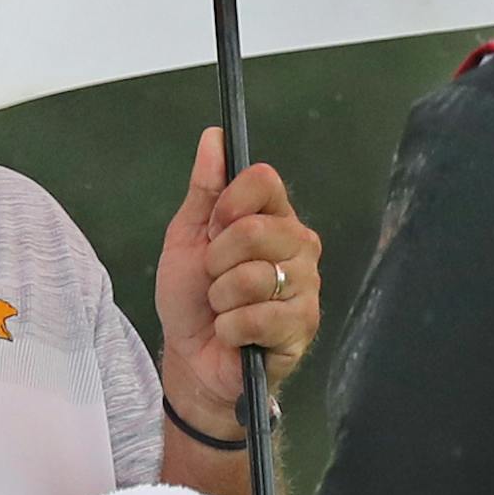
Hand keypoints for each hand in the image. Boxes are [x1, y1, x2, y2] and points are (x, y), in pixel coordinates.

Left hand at [155, 128, 321, 429]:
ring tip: (223, 309)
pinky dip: (231, 328)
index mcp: (273, 217)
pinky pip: (259, 317)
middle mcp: (299, 245)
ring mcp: (306, 286)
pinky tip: (233, 334)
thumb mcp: (188, 237)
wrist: (191, 357)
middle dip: (218, 260)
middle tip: (213, 279)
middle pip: (257, 229)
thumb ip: (204, 189)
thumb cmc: (192, 297)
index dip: (230, 202)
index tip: (213, 228)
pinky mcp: (304, 325)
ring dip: (222, 298)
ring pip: (255, 276)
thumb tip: (214, 137)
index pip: (265, 181)